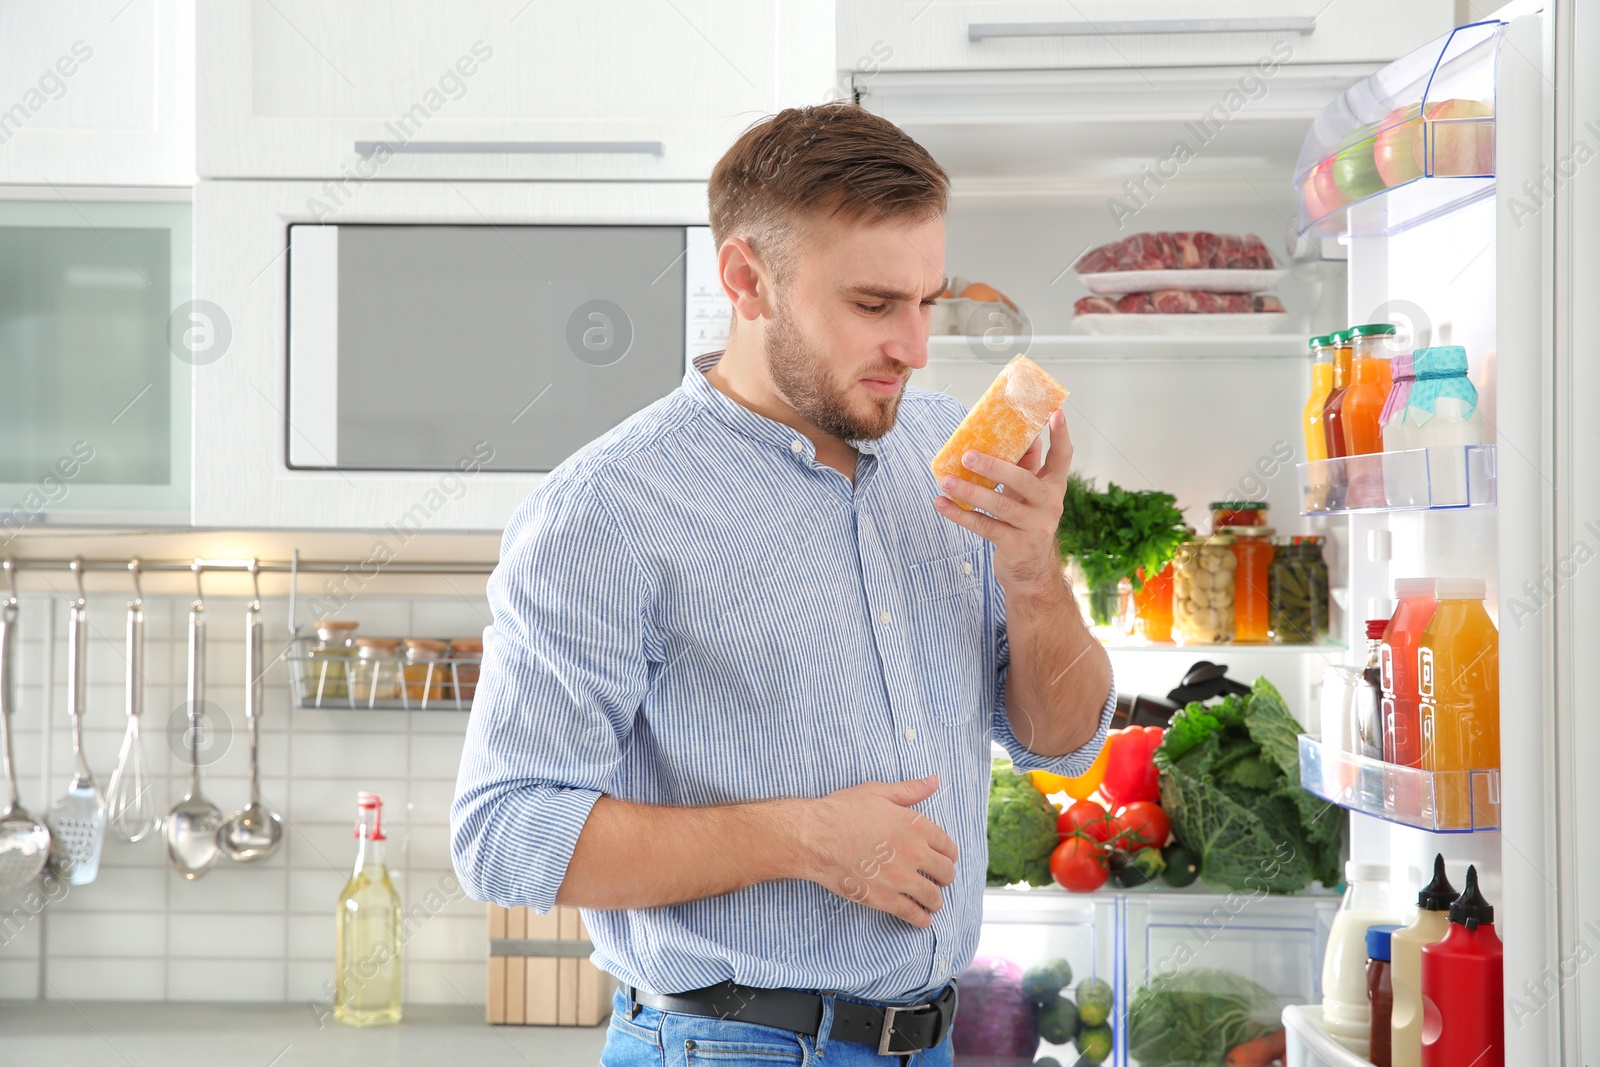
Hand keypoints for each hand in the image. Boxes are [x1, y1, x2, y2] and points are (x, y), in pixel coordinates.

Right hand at [795, 777, 958, 927]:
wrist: (815, 837)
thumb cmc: (842, 811)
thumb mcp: (877, 792)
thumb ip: (909, 790)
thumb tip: (934, 781)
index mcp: (915, 826)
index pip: (947, 846)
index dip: (949, 854)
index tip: (946, 859)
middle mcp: (913, 853)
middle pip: (945, 872)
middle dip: (945, 877)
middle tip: (940, 880)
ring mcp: (900, 878)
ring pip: (932, 896)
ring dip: (936, 901)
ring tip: (933, 902)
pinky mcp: (883, 898)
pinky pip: (912, 914)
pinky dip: (921, 919)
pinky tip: (922, 919)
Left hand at [934, 409, 1072, 595]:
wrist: (1030, 572)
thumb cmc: (1025, 522)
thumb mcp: (1028, 495)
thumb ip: (1025, 467)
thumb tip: (1019, 435)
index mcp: (1054, 487)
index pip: (1063, 458)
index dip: (1061, 436)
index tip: (1055, 414)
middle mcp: (1049, 505)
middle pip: (1023, 480)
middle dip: (994, 467)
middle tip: (968, 455)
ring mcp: (1035, 527)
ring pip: (1000, 505)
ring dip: (970, 491)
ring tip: (947, 480)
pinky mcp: (1016, 545)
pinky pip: (984, 526)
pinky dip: (960, 514)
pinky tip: (942, 503)